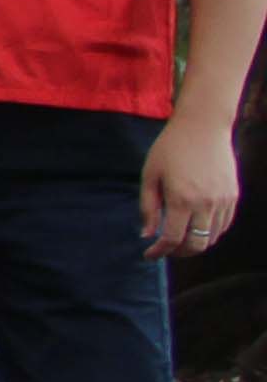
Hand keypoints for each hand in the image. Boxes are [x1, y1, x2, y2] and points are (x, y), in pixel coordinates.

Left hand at [142, 113, 238, 263]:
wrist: (203, 127)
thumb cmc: (170, 148)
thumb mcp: (150, 175)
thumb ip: (148, 207)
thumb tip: (147, 235)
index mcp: (182, 199)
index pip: (172, 239)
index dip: (159, 252)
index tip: (149, 255)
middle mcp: (206, 203)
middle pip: (196, 245)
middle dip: (178, 253)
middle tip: (165, 249)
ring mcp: (223, 200)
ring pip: (212, 237)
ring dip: (194, 244)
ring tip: (178, 239)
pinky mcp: (233, 196)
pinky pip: (224, 225)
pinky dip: (209, 233)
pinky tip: (195, 228)